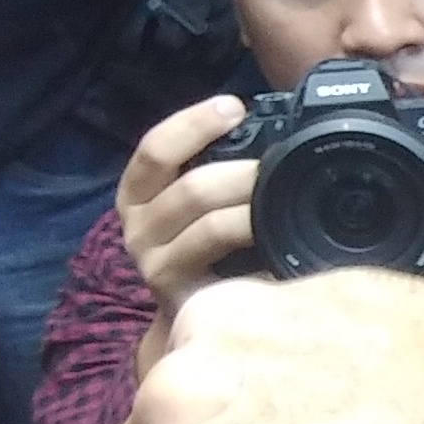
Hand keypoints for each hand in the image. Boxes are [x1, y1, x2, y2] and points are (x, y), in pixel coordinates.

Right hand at [119, 94, 261, 329]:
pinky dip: (251, 237)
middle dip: (243, 173)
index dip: (193, 124)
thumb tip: (272, 127)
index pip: (155, 148)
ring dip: (253, 206)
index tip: (234, 107)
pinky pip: (220, 258)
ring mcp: (155, 262)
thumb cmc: (206, 250)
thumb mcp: (199, 203)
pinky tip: (275, 233)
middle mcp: (138, 226)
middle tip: (282, 164)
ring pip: (210, 223)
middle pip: (192, 187)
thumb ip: (217, 168)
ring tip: (285, 195)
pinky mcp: (178, 291)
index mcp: (138, 193)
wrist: (193, 316)